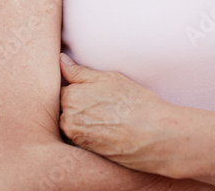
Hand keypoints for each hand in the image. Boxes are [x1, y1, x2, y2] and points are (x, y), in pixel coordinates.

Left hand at [59, 53, 176, 174]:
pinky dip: (87, 136)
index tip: (91, 92)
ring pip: (70, 126)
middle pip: (63, 109)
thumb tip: (61, 60)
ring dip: (81, 122)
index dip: (77, 89)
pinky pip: (78, 141)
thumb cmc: (133, 101)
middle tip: (100, 105)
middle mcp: (67, 119)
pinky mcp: (84, 154)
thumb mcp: (108, 78)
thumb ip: (79, 71)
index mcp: (70, 96)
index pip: (62, 90)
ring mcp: (74, 138)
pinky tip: (105, 132)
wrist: (152, 134)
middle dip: (76, 106)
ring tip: (105, 118)